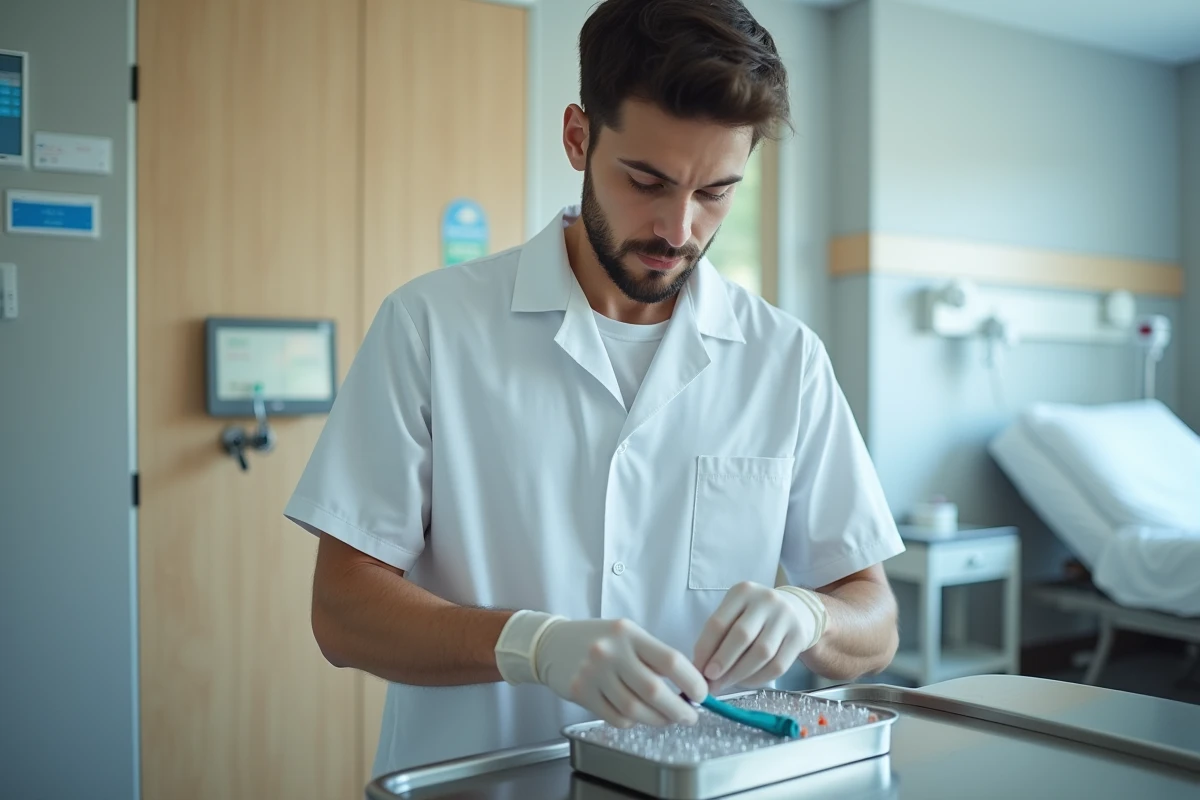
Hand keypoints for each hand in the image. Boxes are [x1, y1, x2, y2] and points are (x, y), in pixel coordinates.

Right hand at [496, 613, 708, 728]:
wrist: (552, 643)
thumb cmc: (597, 639)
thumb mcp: (626, 635)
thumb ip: (652, 656)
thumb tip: (687, 685)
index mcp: (628, 633)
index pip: (669, 659)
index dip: (692, 681)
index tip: (702, 693)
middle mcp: (611, 651)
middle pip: (654, 690)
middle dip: (678, 709)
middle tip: (690, 716)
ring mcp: (594, 673)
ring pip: (635, 709)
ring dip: (658, 720)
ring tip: (667, 719)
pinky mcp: (582, 693)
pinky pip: (616, 718)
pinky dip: (632, 722)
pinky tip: (637, 716)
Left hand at [693, 582, 827, 691]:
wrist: (795, 609)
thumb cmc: (754, 615)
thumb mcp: (734, 612)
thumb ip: (718, 636)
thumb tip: (700, 670)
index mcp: (742, 592)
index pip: (718, 623)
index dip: (705, 649)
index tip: (697, 670)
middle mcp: (766, 601)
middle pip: (741, 636)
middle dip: (722, 662)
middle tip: (710, 681)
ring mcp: (785, 618)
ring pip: (761, 653)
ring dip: (739, 674)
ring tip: (725, 684)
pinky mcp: (799, 637)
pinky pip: (777, 665)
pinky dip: (758, 678)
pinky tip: (745, 681)